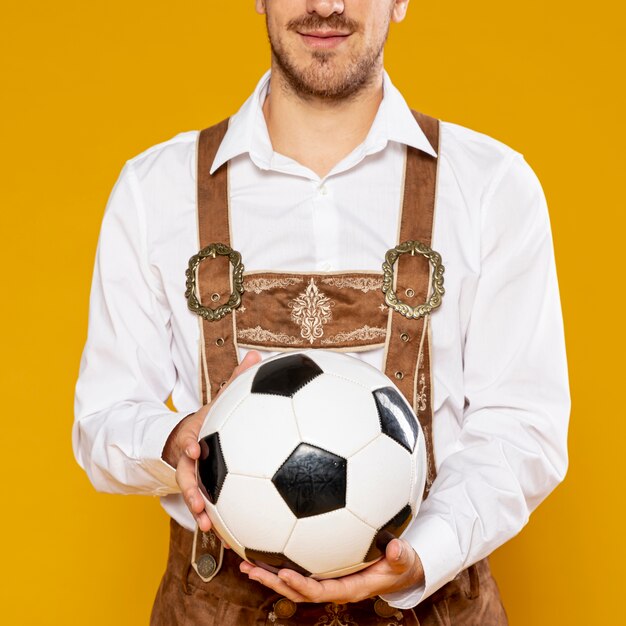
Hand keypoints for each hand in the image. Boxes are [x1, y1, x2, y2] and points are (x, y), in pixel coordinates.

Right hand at [162, 350, 261, 531]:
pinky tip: (225, 534)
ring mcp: (191, 474)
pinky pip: (204, 503)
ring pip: (190, 494)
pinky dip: (211, 516)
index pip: (190, 439)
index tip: (197, 451)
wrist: (185, 436)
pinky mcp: (199, 488)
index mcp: (196, 434)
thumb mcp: (221, 399)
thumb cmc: (210, 418)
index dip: (191, 446)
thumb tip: (258, 355)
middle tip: (197, 501)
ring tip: (207, 526)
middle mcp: (189, 457)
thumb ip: (238, 378)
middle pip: (184, 474)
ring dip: (197, 510)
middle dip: (189, 488)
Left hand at [239, 538, 424, 603]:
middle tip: (251, 568)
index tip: (284, 573)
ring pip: (292, 582)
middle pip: (297, 590)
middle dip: (273, 582)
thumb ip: (400, 556)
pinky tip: (263, 548)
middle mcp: (332, 587)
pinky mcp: (322, 569)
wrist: (397, 571)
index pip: (319, 591)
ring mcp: (326, 579)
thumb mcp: (403, 561)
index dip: (301, 584)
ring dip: (269, 574)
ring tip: (246, 563)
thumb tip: (395, 548)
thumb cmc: (399, 566)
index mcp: (348, 588)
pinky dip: (278, 562)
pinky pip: (298, 568)